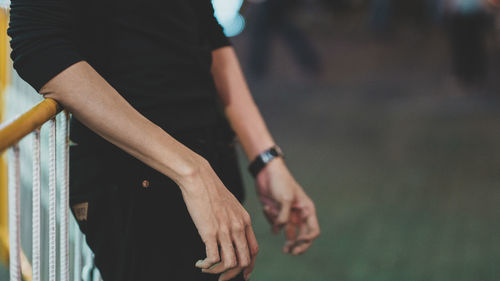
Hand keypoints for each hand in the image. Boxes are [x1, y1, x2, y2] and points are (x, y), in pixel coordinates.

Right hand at [178, 156, 258, 280]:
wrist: (199, 177)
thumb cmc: (211, 189)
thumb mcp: (230, 204)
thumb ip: (234, 219)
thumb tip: (230, 232)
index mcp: (245, 220)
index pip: (254, 250)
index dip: (249, 266)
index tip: (243, 274)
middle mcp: (238, 227)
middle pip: (244, 261)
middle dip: (233, 274)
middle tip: (221, 278)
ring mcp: (225, 230)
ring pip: (231, 263)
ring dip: (218, 272)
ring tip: (207, 269)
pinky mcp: (210, 232)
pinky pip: (214, 258)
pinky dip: (207, 265)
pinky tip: (199, 263)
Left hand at [256, 158, 319, 254]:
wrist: (267, 172)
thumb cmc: (280, 182)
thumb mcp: (284, 199)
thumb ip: (284, 217)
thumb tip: (280, 232)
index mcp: (307, 209)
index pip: (313, 230)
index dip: (307, 239)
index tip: (298, 241)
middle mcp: (299, 214)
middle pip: (303, 236)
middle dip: (298, 246)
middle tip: (291, 252)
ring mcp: (287, 215)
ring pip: (289, 234)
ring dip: (286, 240)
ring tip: (284, 249)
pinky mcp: (276, 214)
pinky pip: (275, 225)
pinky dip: (270, 220)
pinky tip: (266, 207)